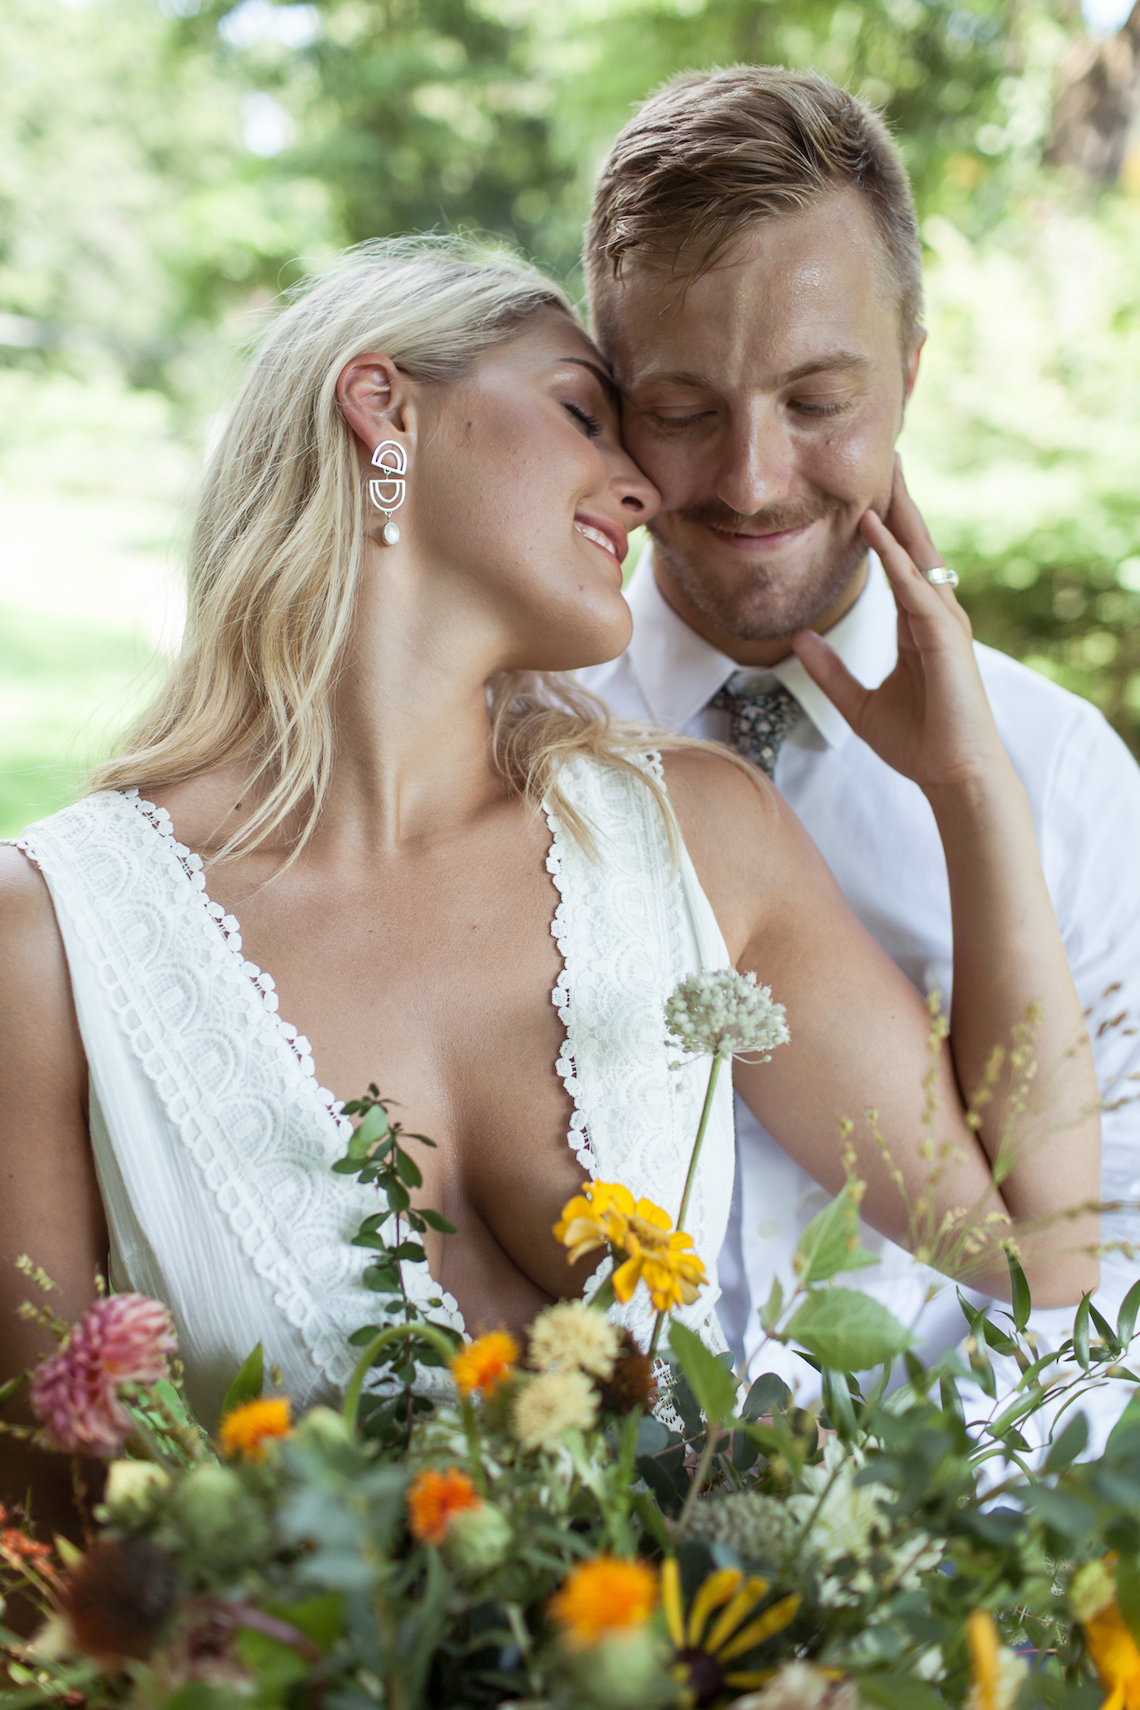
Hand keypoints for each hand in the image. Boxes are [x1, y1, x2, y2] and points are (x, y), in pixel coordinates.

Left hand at [790, 460, 1008, 795]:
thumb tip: (797, 639)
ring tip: (887, 471)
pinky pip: (914, 587)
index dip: (887, 527)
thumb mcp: (857, 704)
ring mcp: (944, 624)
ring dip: (901, 513)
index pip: (901, 564)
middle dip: (901, 502)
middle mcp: (935, 617)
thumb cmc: (918, 744)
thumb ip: (828, 671)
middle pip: (916, 547)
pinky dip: (895, 556)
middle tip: (888, 456)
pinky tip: (875, 526)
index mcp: (917, 627)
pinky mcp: (945, 638)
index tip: (869, 491)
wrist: (954, 776)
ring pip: (920, 555)